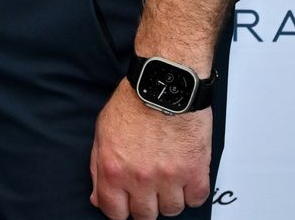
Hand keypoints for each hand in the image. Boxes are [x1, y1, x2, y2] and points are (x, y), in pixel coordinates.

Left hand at [89, 80, 212, 217]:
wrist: (163, 87)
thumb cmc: (133, 105)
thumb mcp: (102, 134)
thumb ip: (98, 169)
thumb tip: (98, 197)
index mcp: (113, 169)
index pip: (114, 211)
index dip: (119, 210)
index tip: (125, 205)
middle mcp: (140, 177)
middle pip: (144, 216)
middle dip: (144, 206)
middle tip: (146, 191)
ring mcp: (169, 177)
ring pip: (172, 210)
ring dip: (169, 199)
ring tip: (166, 180)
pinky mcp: (195, 171)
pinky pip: (196, 199)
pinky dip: (191, 193)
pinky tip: (184, 179)